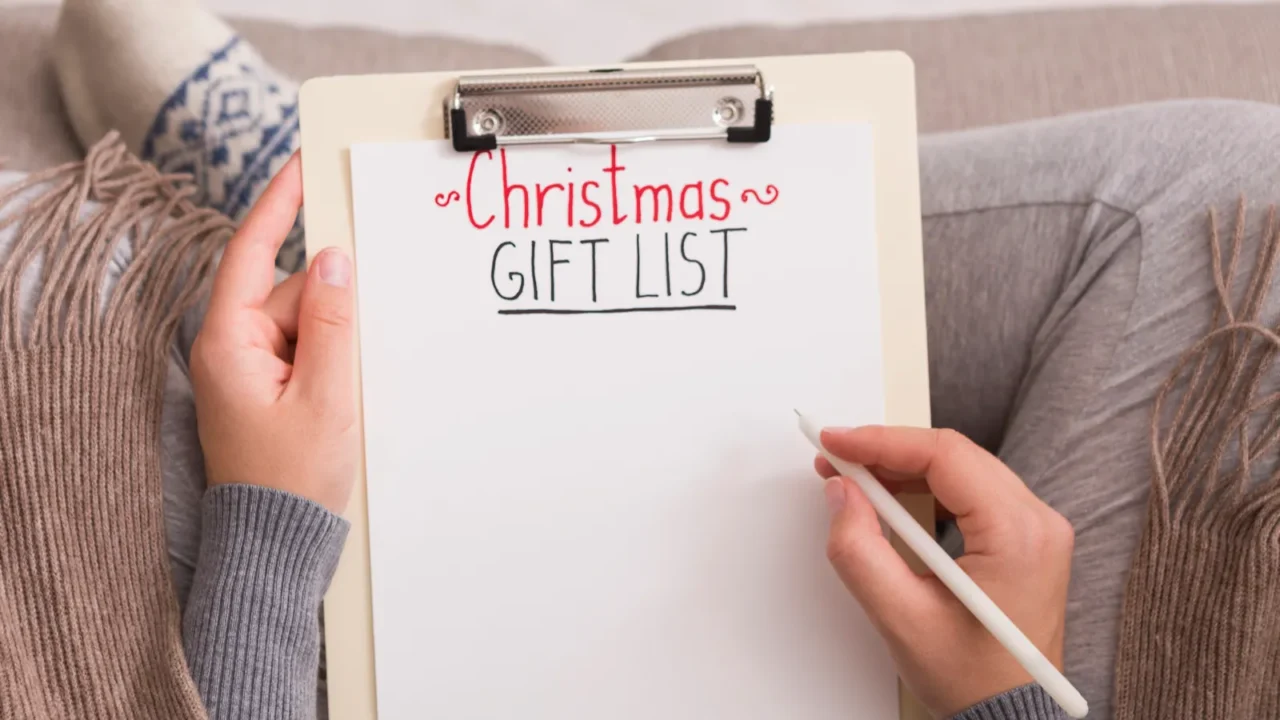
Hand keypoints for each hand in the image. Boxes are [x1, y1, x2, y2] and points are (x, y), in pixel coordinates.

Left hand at [191, 152, 358, 513]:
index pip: (250, 252)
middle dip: (330, 304)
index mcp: (228, 343)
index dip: (278, 204)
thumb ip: (332, 323)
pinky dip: (330, 359)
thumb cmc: (290, 480)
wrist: (276, 544)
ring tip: (347, 389)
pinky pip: (304, 351)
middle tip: (362, 333)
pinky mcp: (266, 389)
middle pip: (287, 292)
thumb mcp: (325, 396)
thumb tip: (333, 261)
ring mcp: (247, 371)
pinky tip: (345, 388)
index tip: (303, 166)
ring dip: (334, 341)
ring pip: (302, 324)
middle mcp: (230, 350)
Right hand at [815, 426, 1072, 717]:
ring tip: (854, 478)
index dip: (881, 441)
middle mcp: (1038, 522)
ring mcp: (1036, 529)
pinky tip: (891, 496)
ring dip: (903, 467)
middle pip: (953, 455)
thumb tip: (841, 493)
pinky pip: (970, 491)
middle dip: (887, 451)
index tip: (836, 442)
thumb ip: (860, 550)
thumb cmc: (972, 680)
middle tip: (835, 458)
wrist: (1008, 719)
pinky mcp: (1024, 539)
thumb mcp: (901, 618)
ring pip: (960, 469)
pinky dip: (925, 488)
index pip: (944, 456)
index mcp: (1019, 535)